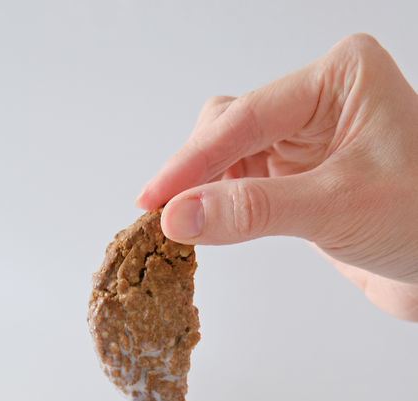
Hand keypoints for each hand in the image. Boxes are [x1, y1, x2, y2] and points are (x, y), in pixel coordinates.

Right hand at [138, 33, 417, 319]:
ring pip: (226, 155)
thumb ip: (253, 211)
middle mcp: (320, 100)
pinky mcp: (297, 179)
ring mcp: (306, 140)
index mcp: (339, 78)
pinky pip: (239, 185)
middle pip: (227, 125)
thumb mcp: (336, 209)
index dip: (193, 162)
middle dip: (197, 172)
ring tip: (186, 231)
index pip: (246, 115)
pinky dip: (219, 208)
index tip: (153, 200)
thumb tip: (179, 216)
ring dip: (205, 190)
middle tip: (167, 222)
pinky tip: (209, 230)